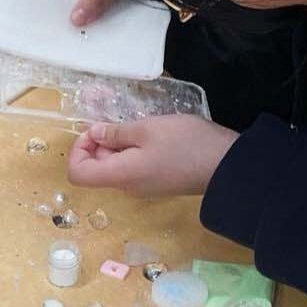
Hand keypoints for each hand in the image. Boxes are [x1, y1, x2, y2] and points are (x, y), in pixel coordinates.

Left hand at [67, 116, 238, 196]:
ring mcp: (143, 186)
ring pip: (116, 166)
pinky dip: (133, 150)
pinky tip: (151, 133)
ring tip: (137, 124)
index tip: (94, 130)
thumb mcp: (147, 129)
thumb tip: (93, 134)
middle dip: (99, 142)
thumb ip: (116, 133)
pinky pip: (133, 167)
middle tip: (118, 120)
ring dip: (118, 144)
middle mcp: (127, 186)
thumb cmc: (185, 144)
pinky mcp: (158, 181)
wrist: (228, 166)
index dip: (78, 150)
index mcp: (120, 175)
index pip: (78, 174)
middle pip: (97, 168)